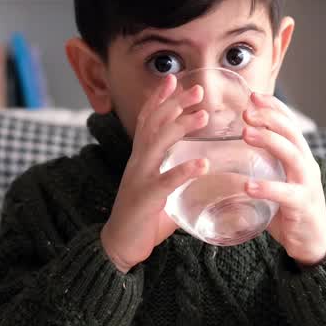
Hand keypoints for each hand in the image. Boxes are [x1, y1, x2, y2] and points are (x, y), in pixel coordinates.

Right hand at [101, 74, 209, 272]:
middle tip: (197, 89)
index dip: (159, 99)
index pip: (147, 121)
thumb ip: (178, 180)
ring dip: (181, 128)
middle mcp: (138, 163)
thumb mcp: (162, 193)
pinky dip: (183, 172)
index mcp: (141, 159)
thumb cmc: (143, 220)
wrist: (118, 246)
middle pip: (154, 125)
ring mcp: (139, 179)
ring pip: (158, 145)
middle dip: (175, 104)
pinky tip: (202, 165)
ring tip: (203, 116)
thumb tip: (207, 174)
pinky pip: (166, 182)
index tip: (173, 79)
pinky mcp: (145, 199)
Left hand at [241, 92, 325, 266]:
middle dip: (270, 118)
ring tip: (246, 134)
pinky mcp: (302, 206)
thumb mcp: (276, 181)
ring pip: (292, 155)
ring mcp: (307, 184)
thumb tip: (224, 155)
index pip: (290, 124)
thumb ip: (259, 167)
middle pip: (291, 133)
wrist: (312, 242)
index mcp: (300, 157)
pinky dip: (267, 188)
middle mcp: (307, 165)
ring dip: (269, 141)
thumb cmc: (289, 210)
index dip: (274, 108)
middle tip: (247, 111)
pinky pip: (285, 193)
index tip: (254, 95)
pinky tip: (248, 186)